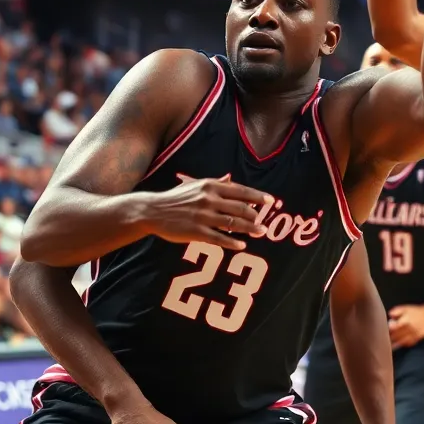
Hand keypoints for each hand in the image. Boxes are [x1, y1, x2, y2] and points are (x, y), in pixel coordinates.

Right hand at [139, 179, 273, 251]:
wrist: (153, 210)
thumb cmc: (175, 198)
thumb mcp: (194, 185)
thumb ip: (215, 183)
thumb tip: (231, 178)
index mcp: (210, 185)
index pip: (240, 190)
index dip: (257, 196)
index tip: (271, 201)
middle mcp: (208, 199)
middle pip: (240, 207)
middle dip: (256, 216)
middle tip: (265, 223)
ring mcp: (203, 216)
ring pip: (233, 223)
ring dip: (250, 229)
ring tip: (260, 232)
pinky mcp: (196, 231)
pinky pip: (219, 238)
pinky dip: (232, 242)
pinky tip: (242, 245)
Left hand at [388, 304, 423, 347]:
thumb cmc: (417, 311)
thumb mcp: (406, 308)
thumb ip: (396, 311)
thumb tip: (389, 315)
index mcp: (406, 320)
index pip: (394, 328)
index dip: (388, 331)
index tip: (383, 332)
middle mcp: (411, 328)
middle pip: (397, 336)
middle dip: (390, 338)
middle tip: (384, 340)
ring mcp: (415, 334)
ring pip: (402, 342)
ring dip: (395, 344)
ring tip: (389, 345)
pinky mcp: (419, 338)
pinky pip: (409, 343)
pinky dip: (403, 344)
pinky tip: (398, 344)